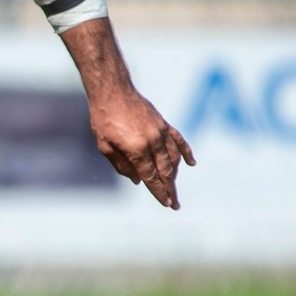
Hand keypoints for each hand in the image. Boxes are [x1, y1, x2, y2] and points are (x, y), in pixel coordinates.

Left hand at [88, 85, 193, 209]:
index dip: (158, 192)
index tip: (166, 204)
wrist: (113, 91)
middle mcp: (152, 141)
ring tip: (174, 187)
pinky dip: (186, 152)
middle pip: (165, 171)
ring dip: (175, 175)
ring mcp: (161, 131)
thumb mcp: (104, 146)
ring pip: (173, 158)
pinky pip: (179, 140)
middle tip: (175, 204)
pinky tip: (192, 163)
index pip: (151, 177)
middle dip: (170, 189)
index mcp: (137, 149)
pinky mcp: (164, 123)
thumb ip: (121, 165)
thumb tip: (137, 181)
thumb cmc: (104, 119)